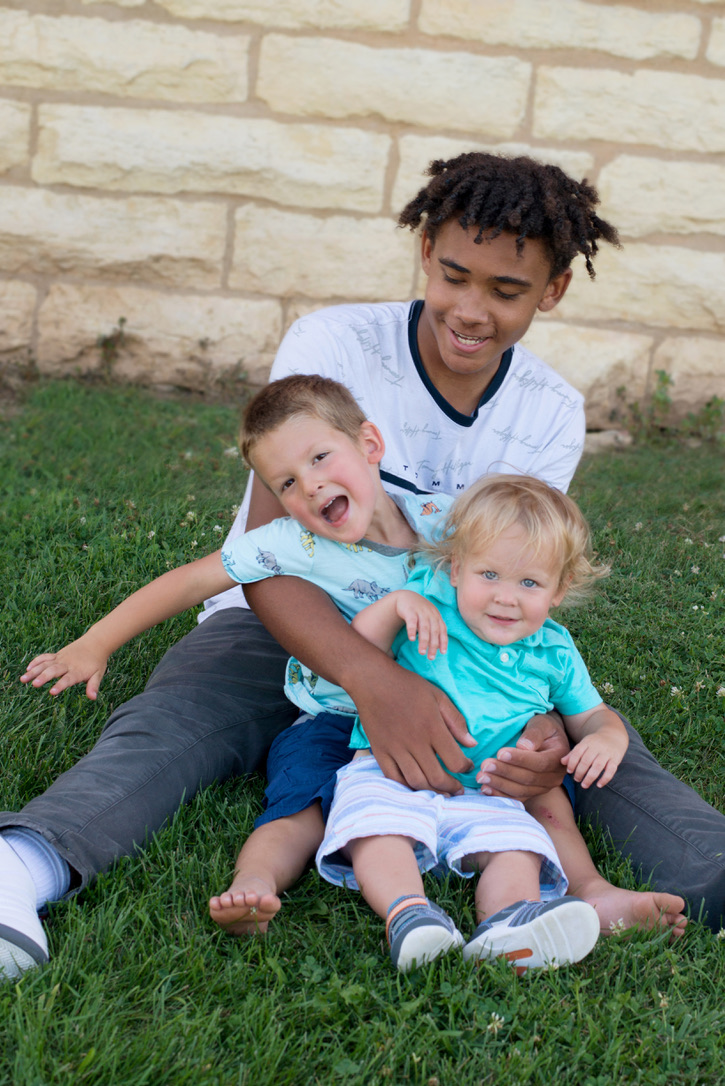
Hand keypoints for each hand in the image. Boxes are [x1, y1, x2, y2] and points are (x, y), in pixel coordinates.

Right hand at [20, 637, 108, 699]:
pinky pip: (45, 657)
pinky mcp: (57, 655)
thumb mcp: (99, 674)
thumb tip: (93, 698)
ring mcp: (61, 658)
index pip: (68, 679)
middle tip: (34, 684)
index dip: (60, 685)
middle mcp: (67, 664)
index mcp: (77, 671)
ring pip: (45, 664)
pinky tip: (28, 669)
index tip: (52, 692)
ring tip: (23, 679)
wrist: (96, 642)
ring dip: (34, 671)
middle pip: (53, 671)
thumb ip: (93, 685)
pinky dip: (36, 661)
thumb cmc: (97, 662)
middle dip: (43, 677)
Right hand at [353, 660, 474, 795]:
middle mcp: (414, 742)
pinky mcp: (380, 752)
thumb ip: (456, 721)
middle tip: (457, 789)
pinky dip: (407, 786)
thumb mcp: (438, 696)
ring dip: (431, 791)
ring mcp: (395, 749)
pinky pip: (394, 778)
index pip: (455, 761)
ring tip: (441, 791)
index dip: (465, 768)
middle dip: (451, 787)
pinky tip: (417, 785)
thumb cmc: (408, 686)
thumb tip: (472, 744)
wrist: (372, 681)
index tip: (467, 766)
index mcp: (432, 727)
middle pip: (436, 777)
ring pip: (415, 782)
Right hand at [395, 591, 446, 659]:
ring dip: (424, 641)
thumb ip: (434, 630)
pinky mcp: (410, 611)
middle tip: (431, 657)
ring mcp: (420, 612)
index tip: (442, 653)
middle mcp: (430, 614)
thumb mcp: (429, 618)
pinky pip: (412, 621)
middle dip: (433, 645)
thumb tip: (439, 647)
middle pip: (434, 631)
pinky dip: (412, 630)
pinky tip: (411, 639)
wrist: (406, 597)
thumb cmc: (419, 612)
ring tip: (421, 652)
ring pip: (424, 628)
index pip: (442, 630)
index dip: (443, 641)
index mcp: (437, 617)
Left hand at [476, 712, 567, 799]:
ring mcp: (543, 788)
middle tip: (485, 765)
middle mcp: (554, 777)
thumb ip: (535, 733)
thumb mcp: (542, 723)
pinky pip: (516, 797)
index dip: (520, 759)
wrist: (545, 738)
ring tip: (481, 777)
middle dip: (505, 772)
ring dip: (499, 785)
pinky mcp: (531, 793)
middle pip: (528, 779)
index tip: (500, 753)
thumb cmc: (542, 728)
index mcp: (559, 759)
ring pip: (521, 790)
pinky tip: (485, 789)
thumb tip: (524, 746)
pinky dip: (500, 795)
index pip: (540, 763)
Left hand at [561, 731, 625, 788]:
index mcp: (587, 742)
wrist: (614, 735)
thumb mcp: (584, 744)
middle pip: (586, 760)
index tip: (569, 771)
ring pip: (598, 766)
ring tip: (584, 785)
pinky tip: (599, 785)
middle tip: (576, 780)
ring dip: (590, 777)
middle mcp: (597, 747)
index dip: (572, 762)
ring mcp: (607, 753)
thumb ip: (573, 753)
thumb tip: (562, 762)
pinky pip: (611, 770)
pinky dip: (605, 779)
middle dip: (580, 772)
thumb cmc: (595, 743)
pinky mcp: (616, 759)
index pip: (577, 752)